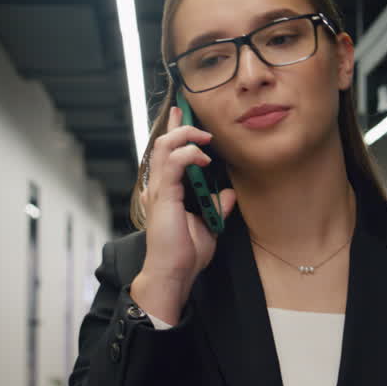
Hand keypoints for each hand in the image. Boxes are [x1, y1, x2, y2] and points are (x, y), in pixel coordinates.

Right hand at [132, 106, 236, 322]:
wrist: (173, 273)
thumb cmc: (185, 254)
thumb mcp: (209, 226)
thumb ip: (217, 207)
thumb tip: (227, 194)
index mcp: (166, 191)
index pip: (166, 154)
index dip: (173, 132)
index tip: (180, 115)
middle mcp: (159, 186)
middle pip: (161, 143)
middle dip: (176, 125)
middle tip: (187, 112)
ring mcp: (158, 190)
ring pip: (164, 147)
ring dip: (185, 136)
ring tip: (203, 138)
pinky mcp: (164, 196)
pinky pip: (173, 163)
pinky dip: (188, 155)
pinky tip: (203, 159)